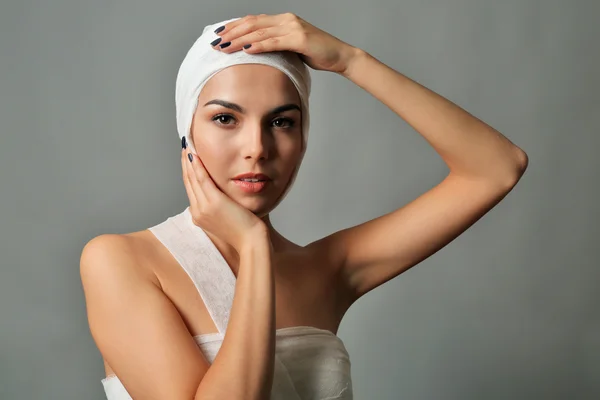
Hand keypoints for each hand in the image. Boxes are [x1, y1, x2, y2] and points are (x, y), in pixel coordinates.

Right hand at [181, 142, 266, 253]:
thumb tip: (220, 195)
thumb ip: (220, 206)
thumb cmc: (245, 231)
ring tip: (187, 146)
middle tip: (185, 146)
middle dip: (185, 163)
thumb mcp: (227, 217)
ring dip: (189, 161)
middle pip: (188, 182)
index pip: (190, 189)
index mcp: (199, 215)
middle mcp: (198, 211)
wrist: (251, 242)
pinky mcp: (214, 203)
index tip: (188, 157)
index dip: (188, 171)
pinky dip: (198, 166)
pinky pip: (202, 180)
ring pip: (192, 179)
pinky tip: (196, 154)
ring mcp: (204, 207)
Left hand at [212, 12, 360, 74]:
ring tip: (225, 47)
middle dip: (231, 33)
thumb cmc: (317, 54)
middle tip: (215, 41)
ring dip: (240, 40)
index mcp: (282, 20)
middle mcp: (285, 20)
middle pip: (252, 24)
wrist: (339, 56)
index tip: (219, 35)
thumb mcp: (292, 48)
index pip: (253, 21)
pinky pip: (274, 42)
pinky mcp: (299, 39)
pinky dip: (258, 45)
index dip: (234, 27)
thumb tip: (258, 52)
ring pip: (259, 32)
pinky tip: (246, 50)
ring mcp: (292, 27)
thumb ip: (277, 46)